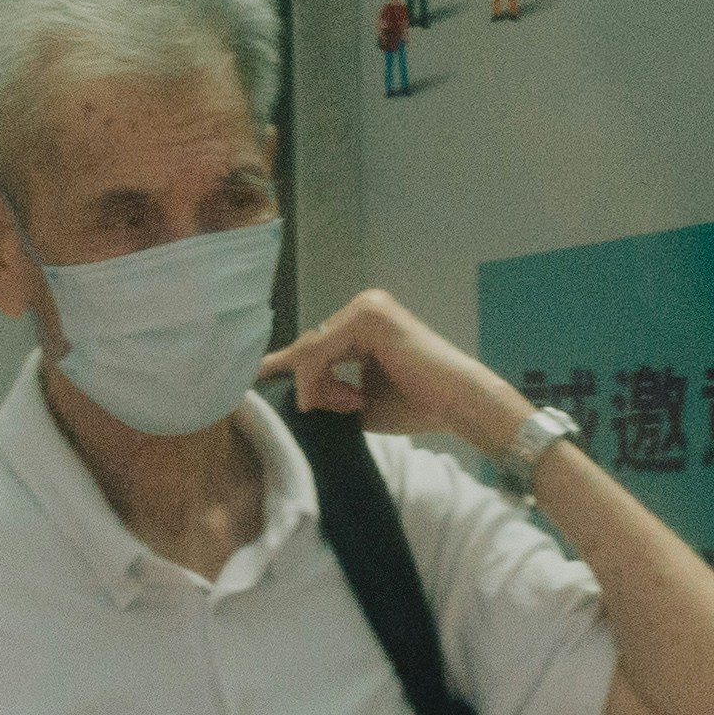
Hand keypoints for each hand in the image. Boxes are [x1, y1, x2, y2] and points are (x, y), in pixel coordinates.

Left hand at [259, 289, 533, 454]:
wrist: (457, 403)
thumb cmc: (416, 404)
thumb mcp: (355, 400)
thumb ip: (326, 391)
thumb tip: (292, 395)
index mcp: (361, 323)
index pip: (312, 346)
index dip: (285, 367)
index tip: (256, 381)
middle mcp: (362, 306)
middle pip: (308, 350)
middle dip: (315, 387)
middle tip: (347, 408)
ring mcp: (366, 307)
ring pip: (311, 352)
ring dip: (320, 387)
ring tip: (352, 405)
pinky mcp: (369, 316)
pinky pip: (319, 352)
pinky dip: (322, 381)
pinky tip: (348, 399)